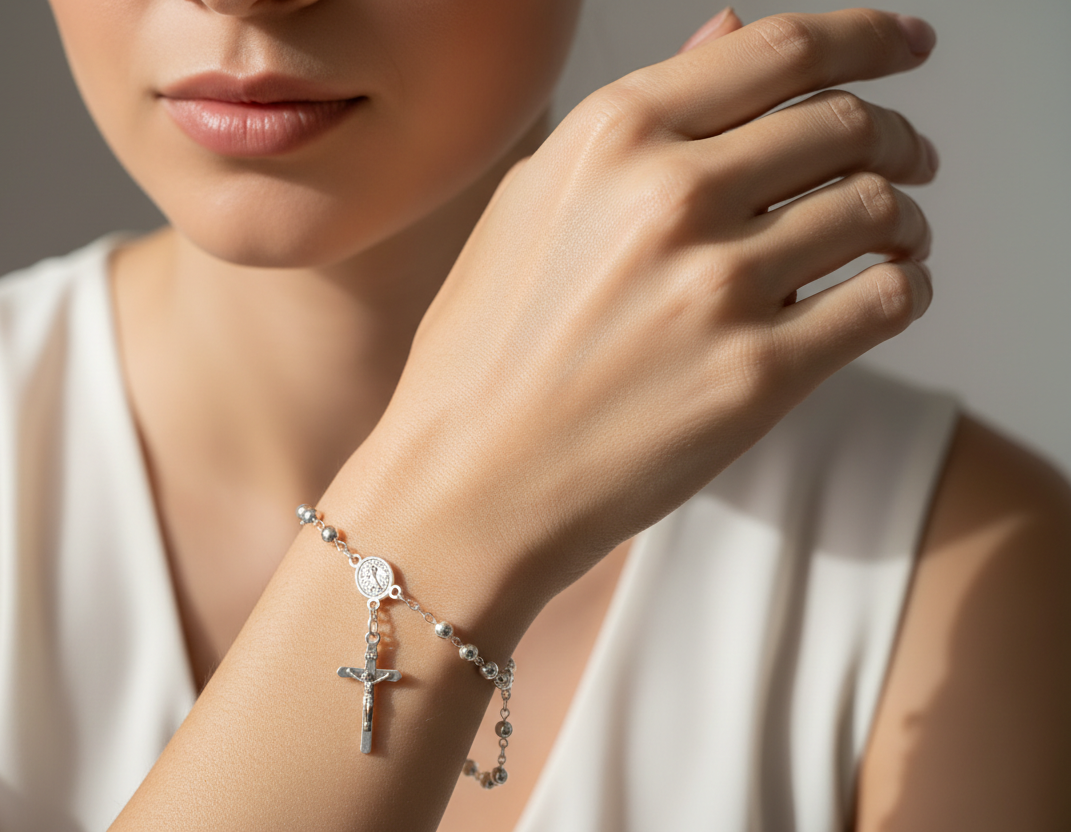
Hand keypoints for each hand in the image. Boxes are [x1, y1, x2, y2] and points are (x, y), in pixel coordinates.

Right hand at [342, 8, 938, 603]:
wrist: (469, 482)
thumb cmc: (487, 349)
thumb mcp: (535, 204)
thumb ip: (639, 121)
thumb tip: (730, 30)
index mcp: (611, 136)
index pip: (782, 49)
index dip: (869, 36)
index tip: (907, 45)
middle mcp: (669, 196)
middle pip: (846, 123)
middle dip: (896, 137)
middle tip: (910, 159)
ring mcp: (716, 287)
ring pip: (877, 209)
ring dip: (904, 216)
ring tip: (894, 237)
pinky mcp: (756, 376)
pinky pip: (885, 300)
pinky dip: (906, 287)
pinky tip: (886, 292)